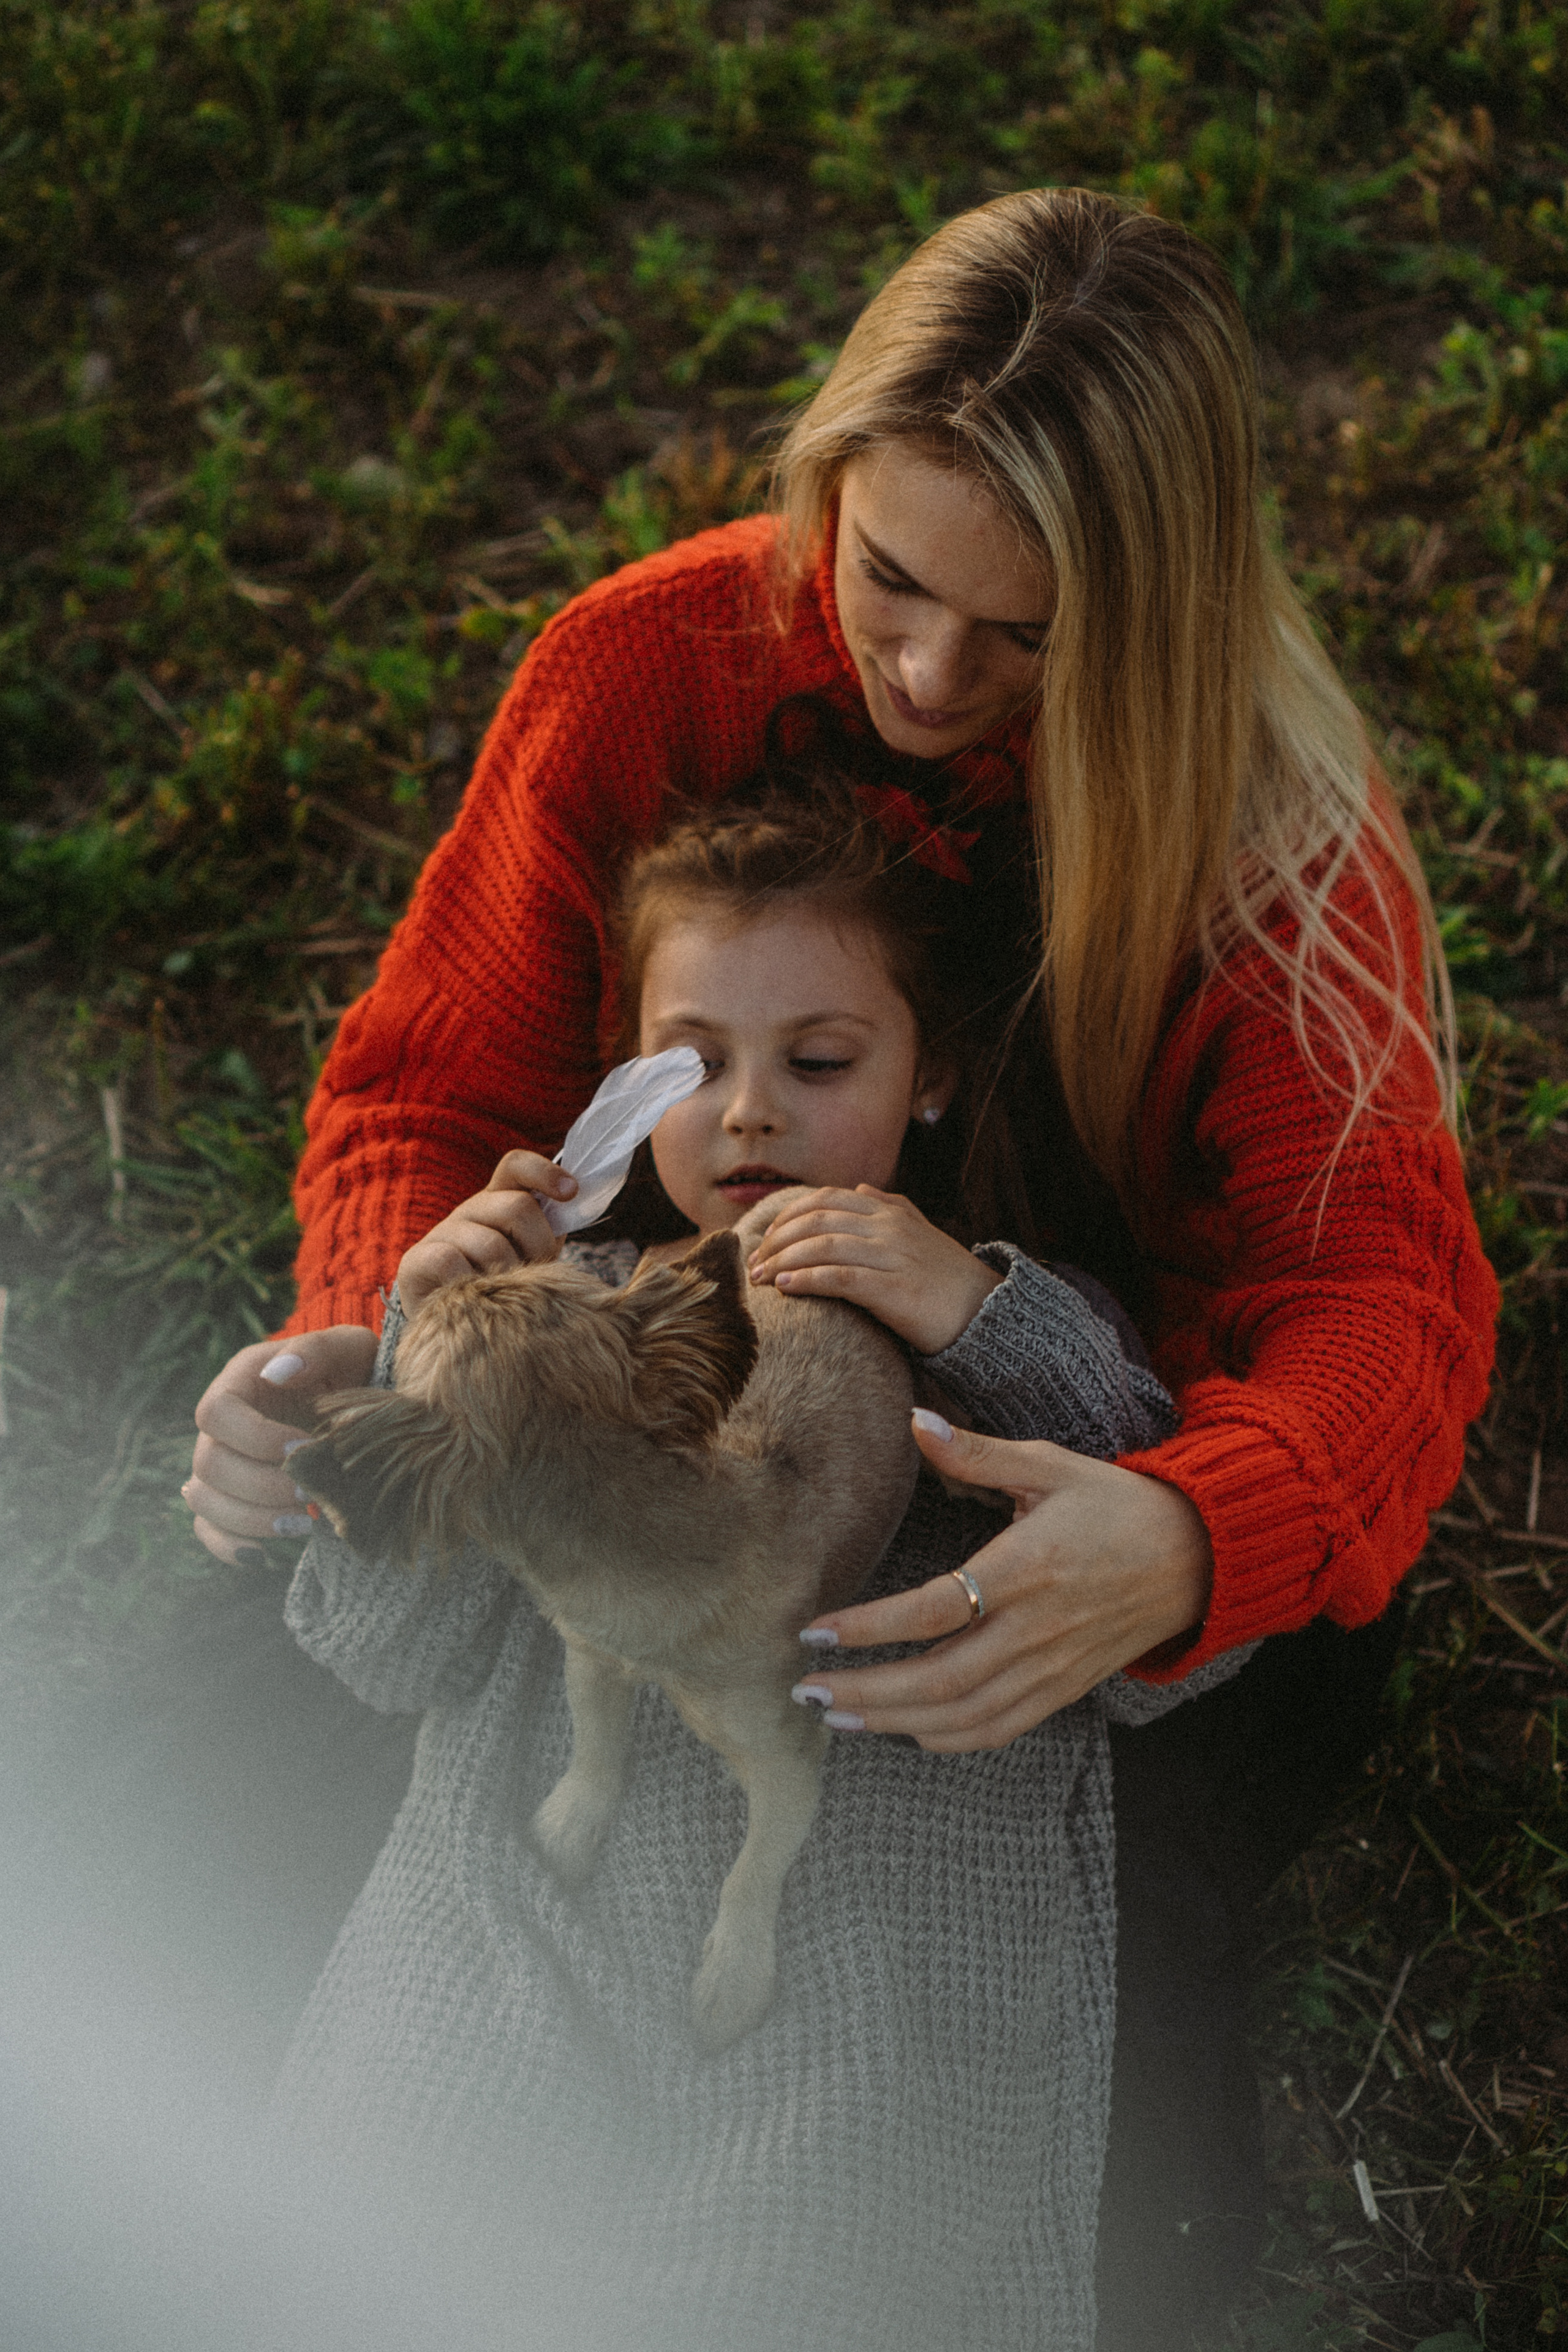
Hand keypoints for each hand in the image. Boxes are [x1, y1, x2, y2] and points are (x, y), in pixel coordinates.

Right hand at [183, 1326, 380, 1564]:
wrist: (364, 1407)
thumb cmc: (356, 1371)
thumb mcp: (350, 1348)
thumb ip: (317, 1349)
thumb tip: (279, 1373)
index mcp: (242, 1382)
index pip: (216, 1412)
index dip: (254, 1437)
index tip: (302, 1448)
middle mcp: (222, 1425)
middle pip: (209, 1463)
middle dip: (261, 1486)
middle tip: (311, 1495)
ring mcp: (222, 1463)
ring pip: (204, 1501)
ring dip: (251, 1519)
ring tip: (305, 1523)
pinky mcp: (232, 1497)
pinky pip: (208, 1529)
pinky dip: (230, 1546)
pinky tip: (265, 1554)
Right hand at [396, 1150, 576, 1315]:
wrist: (452, 1323)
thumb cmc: (502, 1287)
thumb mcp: (531, 1256)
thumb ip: (550, 1230)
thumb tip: (578, 1204)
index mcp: (500, 1200)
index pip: (517, 1165)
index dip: (545, 1172)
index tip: (571, 1192)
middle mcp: (471, 1209)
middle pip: (517, 1207)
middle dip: (538, 1245)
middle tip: (536, 1273)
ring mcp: (443, 1232)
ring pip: (490, 1243)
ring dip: (508, 1274)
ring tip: (506, 1294)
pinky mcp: (418, 1259)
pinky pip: (451, 1261)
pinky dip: (471, 1283)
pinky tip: (475, 1298)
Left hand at [745, 1185, 1001, 1354]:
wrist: (987, 1313)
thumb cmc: (947, 1279)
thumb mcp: (920, 1233)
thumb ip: (889, 1208)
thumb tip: (858, 1189)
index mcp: (891, 1212)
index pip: (827, 1200)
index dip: (788, 1216)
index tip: (765, 1238)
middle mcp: (889, 1227)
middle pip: (818, 1220)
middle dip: (777, 1240)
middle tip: (752, 1262)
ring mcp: (893, 1256)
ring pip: (824, 1246)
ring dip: (783, 1260)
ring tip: (759, 1278)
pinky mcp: (894, 1289)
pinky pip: (841, 1278)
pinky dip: (808, 1279)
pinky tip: (786, 1287)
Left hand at [792, 1414, 1213, 1750]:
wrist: (1197, 1556)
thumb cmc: (1116, 1504)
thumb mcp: (1050, 1464)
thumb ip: (976, 1451)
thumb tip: (914, 1420)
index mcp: (1026, 1568)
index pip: (934, 1609)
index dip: (870, 1627)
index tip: (814, 1632)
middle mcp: (1036, 1629)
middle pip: (938, 1680)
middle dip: (866, 1691)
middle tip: (804, 1690)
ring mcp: (1052, 1668)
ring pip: (963, 1715)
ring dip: (893, 1722)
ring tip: (837, 1716)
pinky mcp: (1065, 1690)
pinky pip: (999, 1728)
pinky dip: (948, 1738)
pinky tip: (904, 1730)